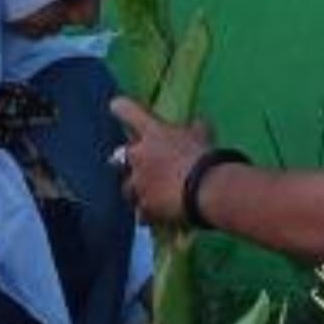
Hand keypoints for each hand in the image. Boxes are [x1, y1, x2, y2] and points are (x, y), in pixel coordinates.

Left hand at [111, 98, 216, 226]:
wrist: (207, 189)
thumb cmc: (206, 155)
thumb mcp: (202, 133)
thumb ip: (194, 128)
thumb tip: (197, 125)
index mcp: (151, 132)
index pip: (126, 111)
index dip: (121, 108)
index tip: (116, 106)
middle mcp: (137, 156)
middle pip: (121, 157)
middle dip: (129, 162)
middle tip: (144, 167)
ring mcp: (138, 183)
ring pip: (128, 187)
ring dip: (137, 189)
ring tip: (152, 195)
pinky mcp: (144, 207)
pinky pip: (141, 212)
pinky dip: (148, 214)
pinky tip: (159, 216)